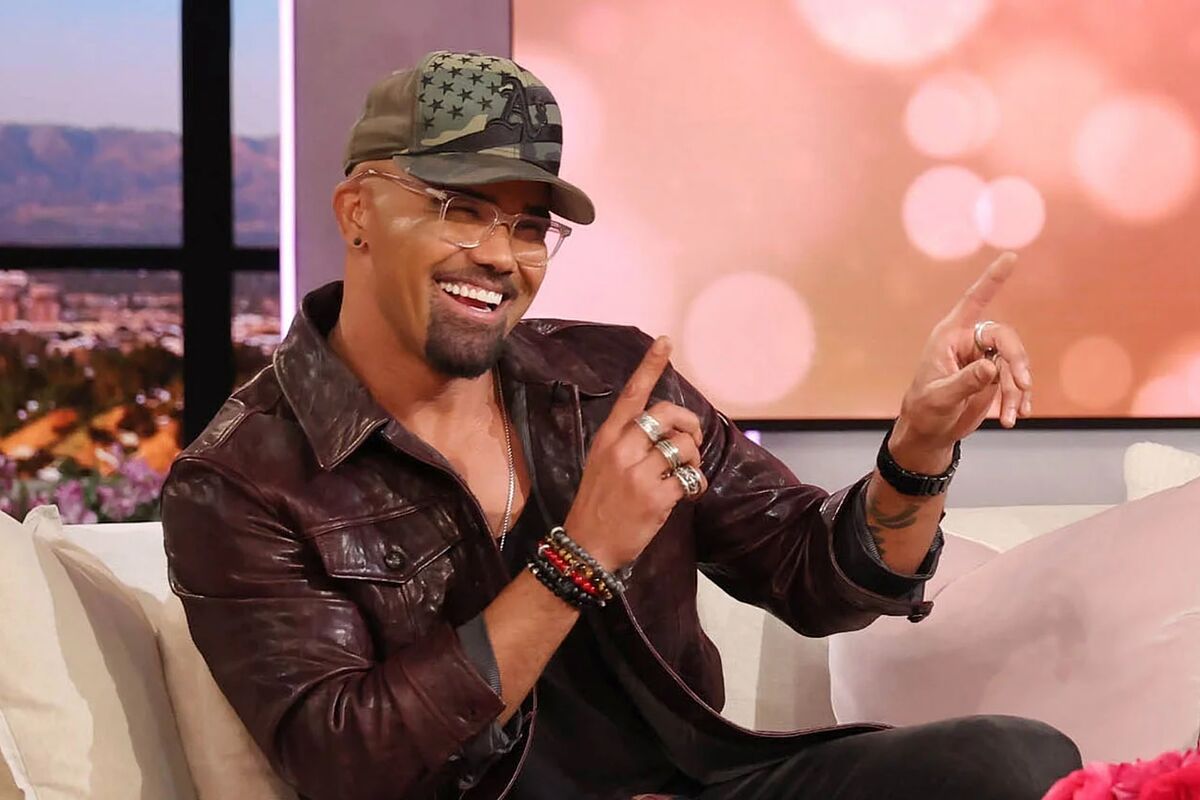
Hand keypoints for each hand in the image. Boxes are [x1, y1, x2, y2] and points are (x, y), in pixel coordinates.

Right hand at [564, 337, 707, 570]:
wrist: (587, 547)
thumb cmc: (598, 505)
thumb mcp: (602, 464)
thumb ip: (629, 443)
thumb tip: (668, 429)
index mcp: (608, 438)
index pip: (631, 394)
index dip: (650, 366)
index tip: (665, 342)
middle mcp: (622, 449)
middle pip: (667, 414)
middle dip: (690, 424)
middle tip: (692, 441)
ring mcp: (638, 473)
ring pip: (684, 446)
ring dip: (693, 459)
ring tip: (684, 474)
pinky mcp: (656, 496)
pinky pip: (690, 478)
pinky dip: (695, 485)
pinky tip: (687, 493)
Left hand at [892, 252, 1032, 468]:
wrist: (929, 433)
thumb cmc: (925, 411)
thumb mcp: (940, 397)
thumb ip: (964, 382)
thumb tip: (991, 367)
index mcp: (948, 337)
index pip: (973, 302)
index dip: (992, 280)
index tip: (1011, 256)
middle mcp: (968, 343)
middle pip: (1005, 338)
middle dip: (1017, 361)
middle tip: (1022, 385)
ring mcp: (984, 359)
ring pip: (1014, 363)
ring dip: (1018, 389)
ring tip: (1012, 417)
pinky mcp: (994, 377)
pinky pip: (1016, 380)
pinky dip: (1020, 398)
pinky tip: (1019, 415)